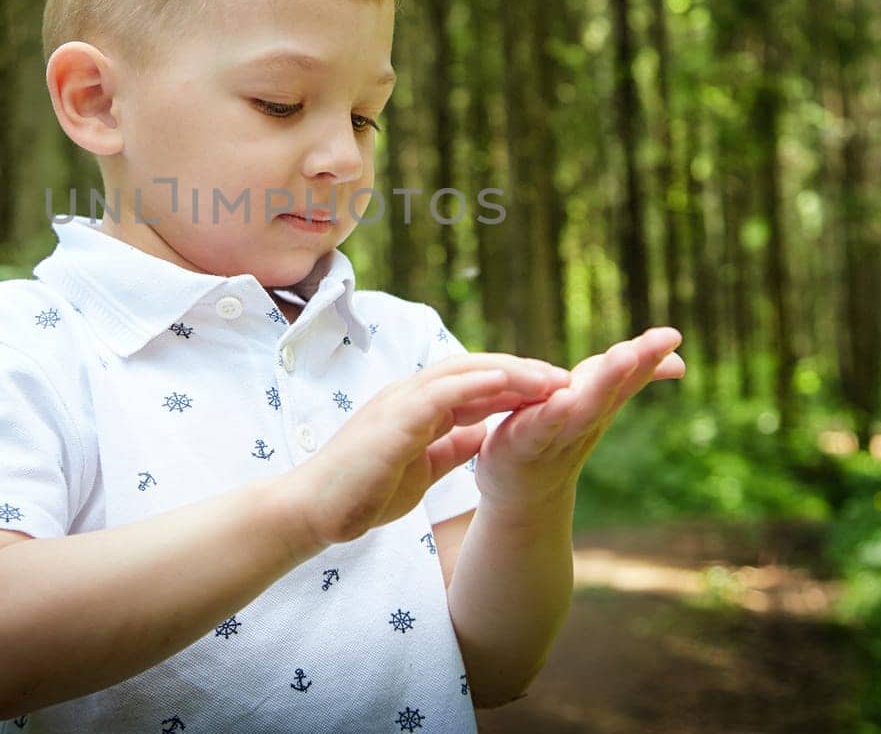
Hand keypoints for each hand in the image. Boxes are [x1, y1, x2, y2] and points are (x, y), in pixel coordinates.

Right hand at [280, 354, 568, 547]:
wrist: (315, 511)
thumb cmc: (362, 491)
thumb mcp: (423, 467)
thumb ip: (452, 446)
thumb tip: (486, 436)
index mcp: (418, 407)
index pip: (473, 384)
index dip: (514, 383)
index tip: (554, 390)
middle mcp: (409, 396)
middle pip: (473, 368)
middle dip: (520, 370)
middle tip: (564, 377)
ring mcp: (399, 403)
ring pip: (461, 372)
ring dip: (508, 372)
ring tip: (549, 378)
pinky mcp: (392, 420)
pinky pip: (439, 394)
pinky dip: (474, 384)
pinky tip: (507, 384)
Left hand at [471, 327, 685, 510]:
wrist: (524, 489)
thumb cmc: (560, 433)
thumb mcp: (593, 398)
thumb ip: (627, 377)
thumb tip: (681, 363)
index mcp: (600, 401)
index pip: (629, 375)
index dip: (650, 354)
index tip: (673, 334)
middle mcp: (586, 417)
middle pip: (614, 388)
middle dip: (636, 362)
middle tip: (659, 340)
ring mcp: (558, 433)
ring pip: (584, 407)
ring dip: (605, 383)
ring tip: (624, 356)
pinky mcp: (524, 443)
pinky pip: (541, 428)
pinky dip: (554, 415)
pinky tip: (564, 398)